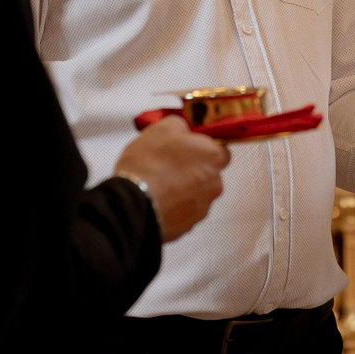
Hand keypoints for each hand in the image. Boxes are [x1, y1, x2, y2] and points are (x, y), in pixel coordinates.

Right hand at [113, 119, 230, 240]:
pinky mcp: (188, 227)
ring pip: (197, 195)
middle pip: (209, 175)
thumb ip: (180, 126)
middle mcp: (215, 184)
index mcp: (213, 157)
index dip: (204, 151)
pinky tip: (157, 202)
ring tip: (160, 188)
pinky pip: (184, 213)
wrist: (133, 204)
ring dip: (184, 191)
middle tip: (170, 168)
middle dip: (194, 172)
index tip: (188, 150)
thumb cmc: (149, 162)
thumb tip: (184, 132)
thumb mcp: (161, 128)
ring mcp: (202, 208)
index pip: (221, 152)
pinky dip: (175, 208)